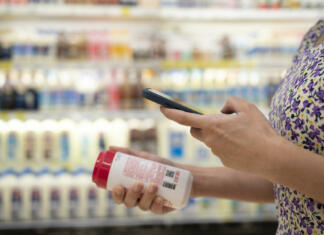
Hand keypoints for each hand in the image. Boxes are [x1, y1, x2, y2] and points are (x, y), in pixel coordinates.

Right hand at [108, 146, 174, 214]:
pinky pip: (157, 210)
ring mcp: (150, 204)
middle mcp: (139, 199)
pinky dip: (158, 205)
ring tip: (153, 185)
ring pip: (144, 205)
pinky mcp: (162, 208)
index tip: (118, 187)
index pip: (119, 196)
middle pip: (129, 203)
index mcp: (131, 190)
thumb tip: (110, 147)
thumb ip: (129, 153)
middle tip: (138, 184)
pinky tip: (160, 198)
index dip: (116, 195)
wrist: (181, 172)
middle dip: (132, 195)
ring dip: (147, 196)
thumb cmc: (160, 166)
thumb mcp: (145, 158)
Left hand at [160, 97, 279, 175]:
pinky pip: (220, 150)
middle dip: (198, 124)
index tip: (161, 107)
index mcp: (212, 124)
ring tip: (239, 133)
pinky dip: (226, 145)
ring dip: (217, 134)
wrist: (271, 157)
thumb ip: (230, 103)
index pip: (185, 118)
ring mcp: (216, 152)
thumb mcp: (247, 107)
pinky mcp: (224, 161)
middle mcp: (210, 139)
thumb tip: (221, 111)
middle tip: (215, 121)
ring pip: (209, 140)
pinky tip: (243, 145)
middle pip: (195, 130)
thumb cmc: (259, 131)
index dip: (171, 112)